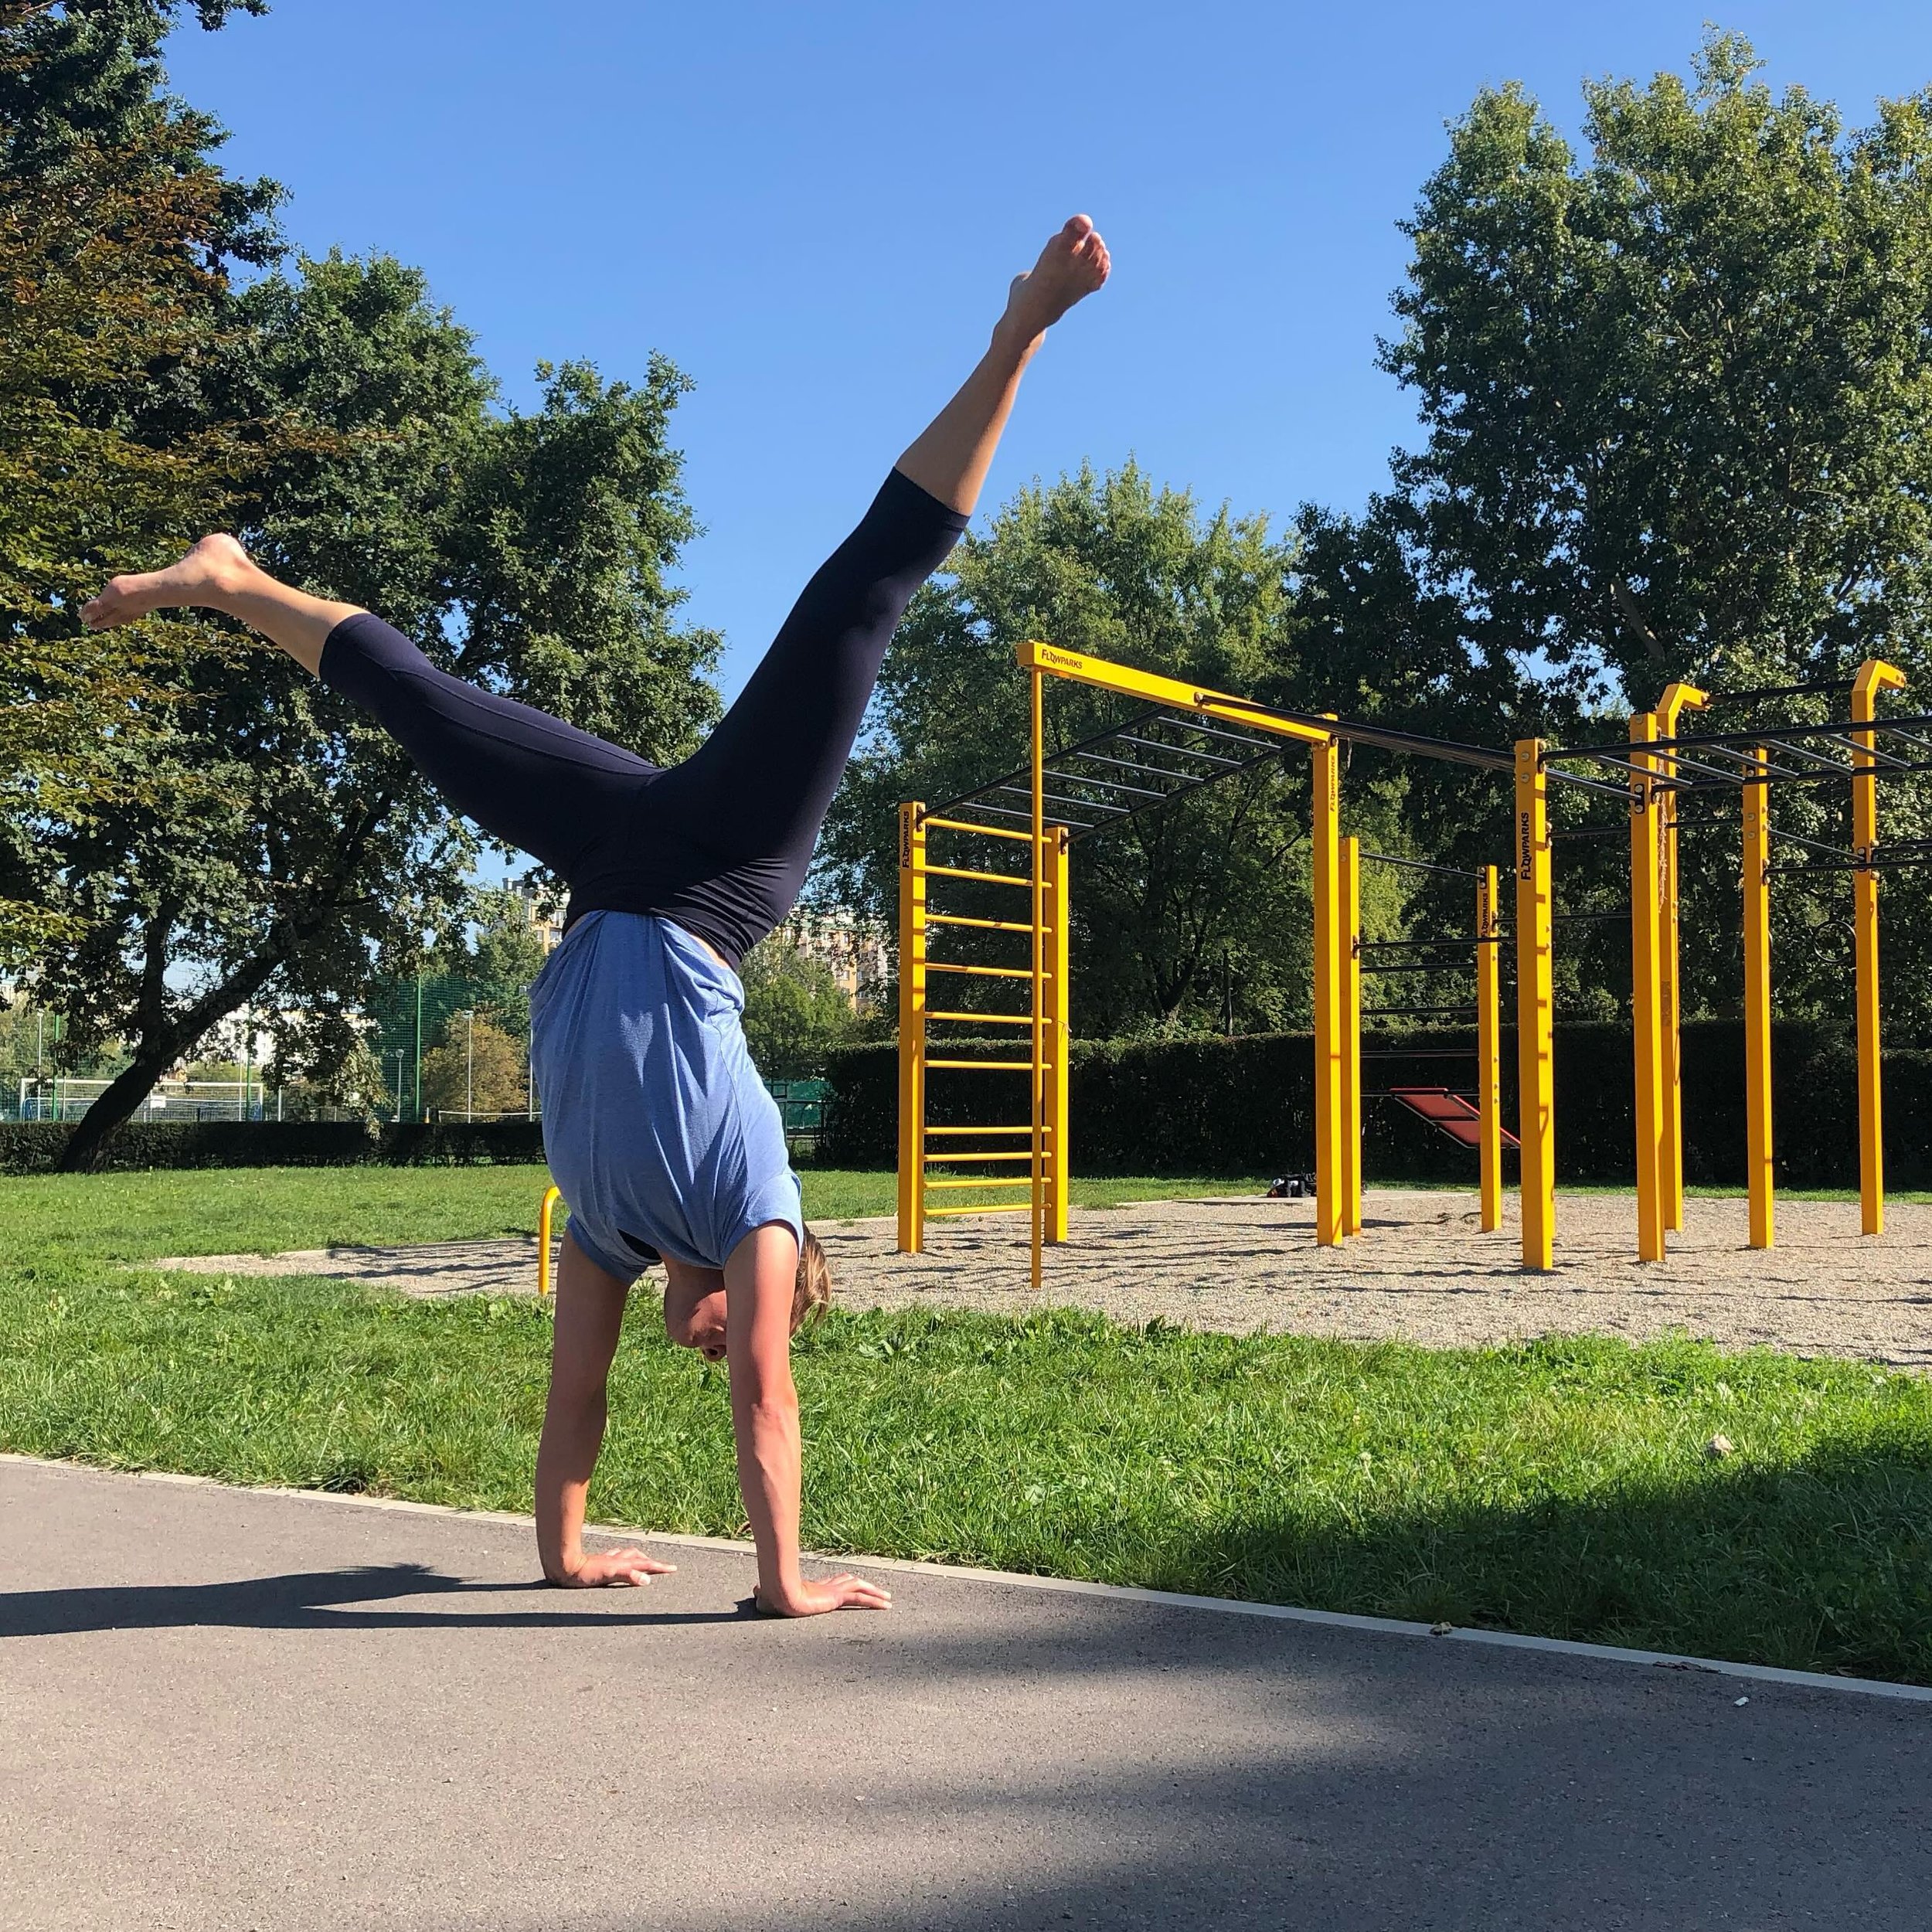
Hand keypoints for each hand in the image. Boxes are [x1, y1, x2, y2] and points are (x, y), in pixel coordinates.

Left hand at [550, 1546, 676, 1587]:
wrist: (564, 1565)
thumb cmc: (583, 1574)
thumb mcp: (608, 1576)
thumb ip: (628, 1576)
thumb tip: (647, 1580)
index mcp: (621, 1564)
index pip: (645, 1564)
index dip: (659, 1567)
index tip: (673, 1569)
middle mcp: (616, 1559)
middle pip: (639, 1557)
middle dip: (651, 1561)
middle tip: (662, 1566)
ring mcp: (607, 1559)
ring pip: (628, 1555)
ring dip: (638, 1557)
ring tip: (644, 1560)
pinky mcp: (599, 1561)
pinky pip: (615, 1556)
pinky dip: (622, 1557)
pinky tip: (617, 1558)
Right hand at [757, 1573, 893, 1616]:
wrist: (778, 1594)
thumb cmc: (772, 1595)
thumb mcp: (770, 1596)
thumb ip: (764, 1594)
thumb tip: (754, 1589)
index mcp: (814, 1588)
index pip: (834, 1583)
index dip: (845, 1583)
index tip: (854, 1584)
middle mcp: (826, 1587)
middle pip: (851, 1583)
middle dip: (865, 1587)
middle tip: (878, 1591)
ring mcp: (833, 1591)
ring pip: (860, 1589)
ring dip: (876, 1594)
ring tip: (889, 1599)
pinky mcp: (837, 1598)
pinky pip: (861, 1600)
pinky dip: (875, 1601)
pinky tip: (886, 1605)